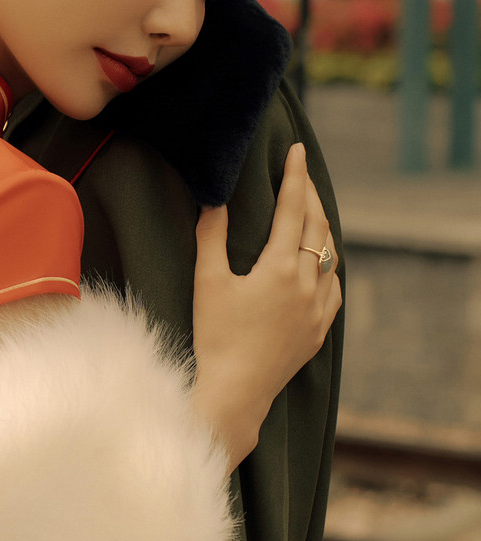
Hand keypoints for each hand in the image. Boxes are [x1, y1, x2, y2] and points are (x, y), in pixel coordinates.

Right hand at [188, 143, 342, 466]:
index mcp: (280, 267)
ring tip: (310, 212)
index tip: (297, 151)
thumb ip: (211, 237)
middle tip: (301, 172)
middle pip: (318, 227)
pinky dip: (328, 264)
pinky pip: (334, 287)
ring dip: (321, 228)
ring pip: (330, 256)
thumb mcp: (207, 281)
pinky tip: (320, 264)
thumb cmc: (214, 335)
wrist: (236, 389)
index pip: (293, 209)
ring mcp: (318, 308)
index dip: (295, 177)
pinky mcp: (319, 329)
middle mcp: (308, 284)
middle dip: (310, 195)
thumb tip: (214, 200)